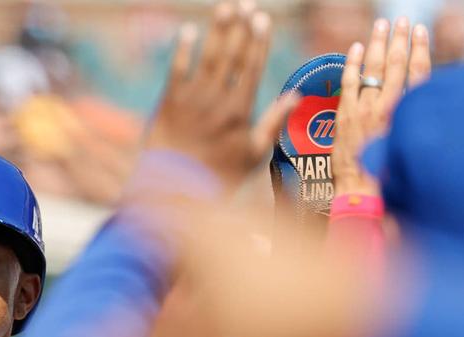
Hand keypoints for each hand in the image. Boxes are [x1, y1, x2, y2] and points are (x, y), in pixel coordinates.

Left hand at [146, 1, 296, 188]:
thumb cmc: (219, 176)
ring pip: (208, 57)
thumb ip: (273, 123)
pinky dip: (183, 50)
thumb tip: (295, 96)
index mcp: (240, 111)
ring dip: (217, 30)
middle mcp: (217, 101)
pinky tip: (189, 30)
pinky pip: (176, 70)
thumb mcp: (253, 155)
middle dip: (241, 28)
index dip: (258, 41)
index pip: (252, 67)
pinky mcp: (168, 103)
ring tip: (225, 7)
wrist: (174, 191)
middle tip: (247, 4)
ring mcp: (191, 100)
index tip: (263, 19)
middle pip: (232, 56)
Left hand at [333, 18, 430, 197]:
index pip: (419, 72)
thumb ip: (410, 120)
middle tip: (402, 21)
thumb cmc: (389, 174)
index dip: (420, 49)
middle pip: (396, 65)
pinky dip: (353, 64)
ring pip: (373, 70)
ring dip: (378, 44)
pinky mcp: (346, 117)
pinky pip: (350, 83)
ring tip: (382, 25)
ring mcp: (366, 110)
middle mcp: (389, 108)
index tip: (420, 33)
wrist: (364, 193)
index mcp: (410, 113)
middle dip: (399, 40)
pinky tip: (356, 48)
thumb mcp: (408, 143)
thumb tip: (411, 103)